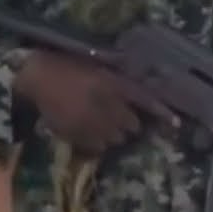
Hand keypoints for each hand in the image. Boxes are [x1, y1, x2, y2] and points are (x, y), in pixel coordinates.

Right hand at [12, 50, 178, 155]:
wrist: (36, 76)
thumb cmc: (66, 65)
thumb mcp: (97, 66)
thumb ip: (118, 81)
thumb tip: (137, 96)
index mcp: (112, 83)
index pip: (145, 99)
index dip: (162, 113)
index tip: (176, 124)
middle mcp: (106, 104)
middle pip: (132, 126)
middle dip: (128, 122)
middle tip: (116, 116)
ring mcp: (91, 122)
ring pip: (116, 139)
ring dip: (113, 134)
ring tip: (100, 124)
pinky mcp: (77, 135)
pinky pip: (97, 146)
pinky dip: (96, 141)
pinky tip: (86, 130)